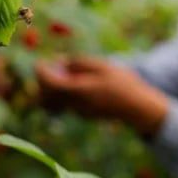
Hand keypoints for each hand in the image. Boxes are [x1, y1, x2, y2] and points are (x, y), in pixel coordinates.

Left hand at [34, 56, 168, 135]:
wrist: (138, 108)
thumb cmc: (122, 83)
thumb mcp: (102, 66)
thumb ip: (79, 63)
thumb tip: (60, 61)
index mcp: (77, 90)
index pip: (48, 83)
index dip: (40, 71)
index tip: (40, 62)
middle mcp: (74, 104)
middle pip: (46, 96)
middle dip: (43, 82)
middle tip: (50, 67)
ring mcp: (79, 112)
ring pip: (55, 102)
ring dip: (53, 89)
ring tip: (64, 74)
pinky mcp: (84, 115)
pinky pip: (66, 104)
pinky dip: (64, 94)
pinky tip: (77, 84)